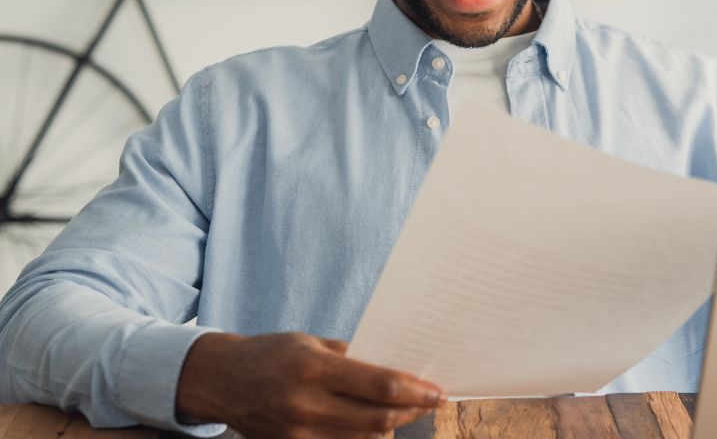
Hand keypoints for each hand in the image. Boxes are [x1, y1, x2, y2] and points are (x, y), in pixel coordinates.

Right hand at [176, 331, 445, 438]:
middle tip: (433, 401)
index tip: (438, 391)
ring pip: (363, 437)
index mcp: (315, 369)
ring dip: (393, 425)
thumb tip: (395, 372)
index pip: (378, 385)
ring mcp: (299, 432)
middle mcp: (307, 404)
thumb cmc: (273, 353)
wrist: (223, 380)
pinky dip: (364, 437)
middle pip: (376, 417)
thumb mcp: (313, 343)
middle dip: (411, 411)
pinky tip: (379, 424)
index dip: (414, 391)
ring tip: (410, 411)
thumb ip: (352, 359)